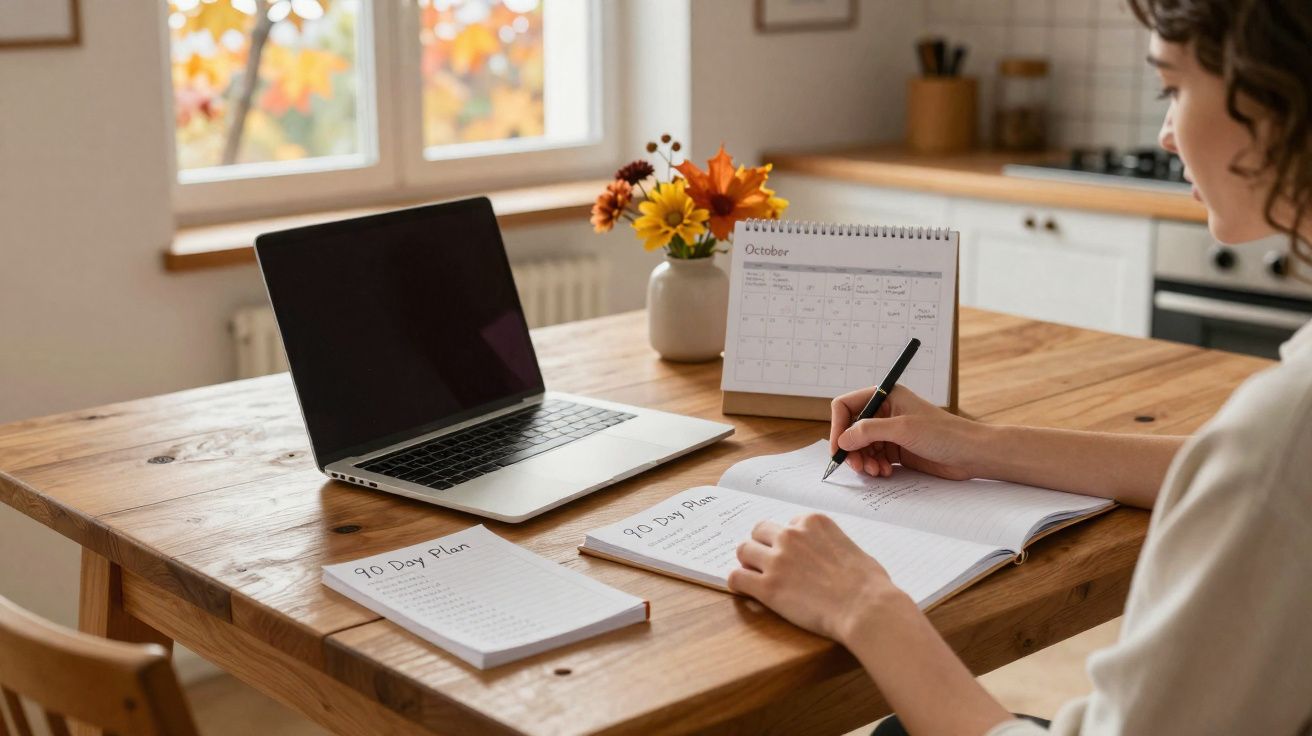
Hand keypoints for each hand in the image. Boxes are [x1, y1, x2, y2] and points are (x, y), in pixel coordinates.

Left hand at [727, 514, 914, 642]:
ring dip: (748, 563)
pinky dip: (738, 583)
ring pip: (743, 550)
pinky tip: (746, 591)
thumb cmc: (869, 583)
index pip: (787, 524)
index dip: (788, 541)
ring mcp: (777, 560)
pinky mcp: (767, 586)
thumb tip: (826, 555)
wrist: (866, 608)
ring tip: (756, 577)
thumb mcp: (851, 548)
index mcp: (813, 522)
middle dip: (763, 546)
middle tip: (769, 563)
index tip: (793, 555)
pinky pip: (736, 578)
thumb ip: (830, 544)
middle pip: (759, 531)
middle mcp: (791, 535)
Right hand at [829, 385, 982, 480]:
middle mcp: (885, 412)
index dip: (838, 426)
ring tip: (876, 472)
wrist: (971, 454)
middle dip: (851, 449)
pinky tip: (886, 472)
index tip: (839, 448)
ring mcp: (891, 432)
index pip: (847, 406)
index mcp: (886, 396)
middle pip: (852, 430)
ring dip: (863, 461)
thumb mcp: (903, 428)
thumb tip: (842, 440)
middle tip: (857, 466)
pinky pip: (874, 458)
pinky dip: (875, 467)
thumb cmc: (944, 433)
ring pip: (861, 447)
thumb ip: (868, 431)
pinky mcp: (898, 450)